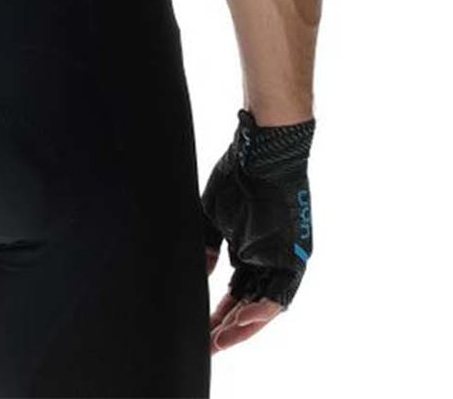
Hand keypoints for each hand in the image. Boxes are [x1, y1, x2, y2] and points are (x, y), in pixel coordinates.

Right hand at [201, 108, 315, 354]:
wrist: (264, 150)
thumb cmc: (238, 173)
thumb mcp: (214, 214)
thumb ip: (209, 247)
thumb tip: (200, 274)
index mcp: (250, 250)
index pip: (235, 292)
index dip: (218, 312)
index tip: (200, 329)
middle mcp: (270, 260)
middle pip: (249, 303)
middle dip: (228, 326)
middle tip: (207, 345)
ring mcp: (284, 258)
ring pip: (267, 303)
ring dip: (245, 324)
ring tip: (222, 341)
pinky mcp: (295, 254)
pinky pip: (281, 290)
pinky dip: (264, 307)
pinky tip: (244, 318)